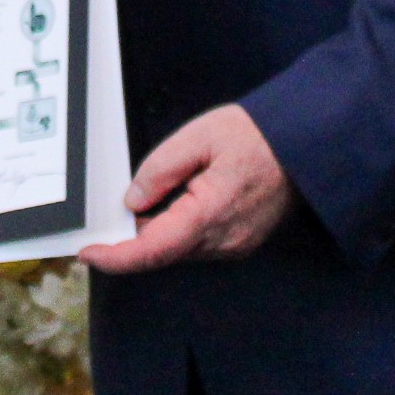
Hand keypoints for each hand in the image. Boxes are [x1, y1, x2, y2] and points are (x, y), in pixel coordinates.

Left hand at [81, 104, 291, 275]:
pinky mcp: (240, 242)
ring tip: (164, 191)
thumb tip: (133, 200)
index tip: (89, 253)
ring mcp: (234, 245)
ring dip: (159, 231)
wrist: (305, 146)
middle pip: (162, 252)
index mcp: (210, 214)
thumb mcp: (199, 136)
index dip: (116, 258)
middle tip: (120, 209)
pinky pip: (198, 243)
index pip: (152, 250)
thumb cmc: (258, 137)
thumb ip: (160, 169)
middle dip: (134, 237)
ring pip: (179, 249)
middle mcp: (223, 240)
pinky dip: (179, 229)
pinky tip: (184, 199)